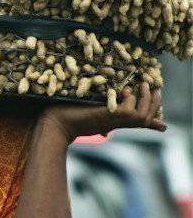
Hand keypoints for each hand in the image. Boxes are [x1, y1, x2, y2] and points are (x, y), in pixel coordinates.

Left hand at [40, 82, 165, 142]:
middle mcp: (115, 123)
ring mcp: (113, 120)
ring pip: (142, 114)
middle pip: (145, 118)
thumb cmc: (64, 119)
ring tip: (144, 85)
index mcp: (111, 122)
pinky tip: (124, 90)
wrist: (55, 125)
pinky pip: (131, 109)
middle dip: (154, 104)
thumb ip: (95, 117)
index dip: (151, 124)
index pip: (135, 124)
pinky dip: (132, 99)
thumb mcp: (84, 116)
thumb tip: (102, 132)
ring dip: (147, 100)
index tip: (163, 125)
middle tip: (156, 89)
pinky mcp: (109, 115)